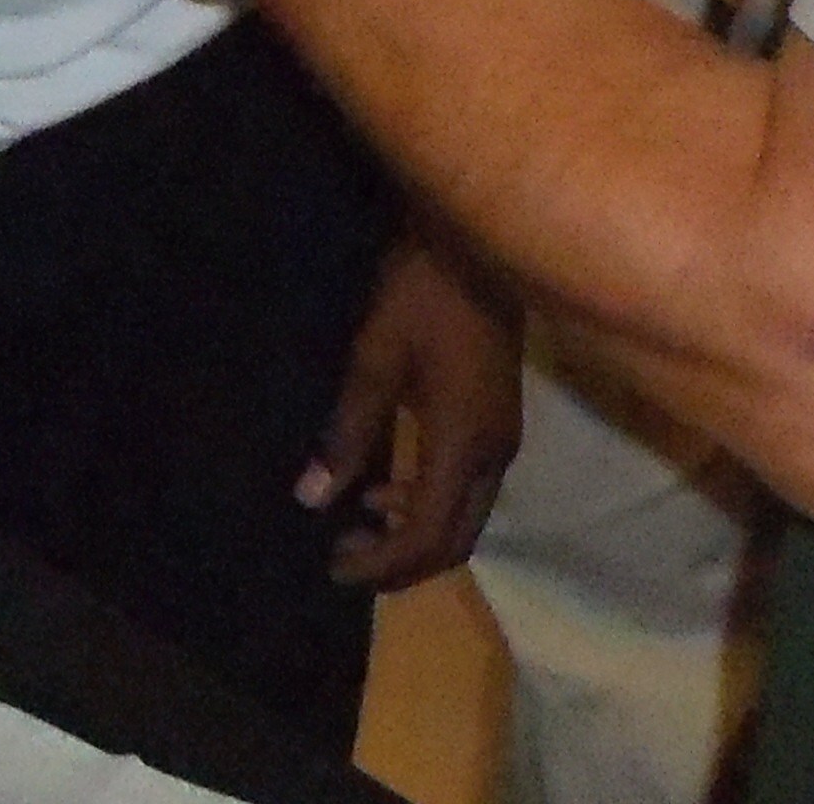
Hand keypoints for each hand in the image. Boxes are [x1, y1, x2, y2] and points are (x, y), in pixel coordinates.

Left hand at [303, 232, 524, 588]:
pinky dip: (427, 502)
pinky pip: (467, 489)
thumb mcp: (375, 360)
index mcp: (463, 446)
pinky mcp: (498, 422)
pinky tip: (387, 483)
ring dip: (413, 532)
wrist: (475, 245)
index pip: (426, 536)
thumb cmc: (421, 296)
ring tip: (356, 521)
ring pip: (464, 518)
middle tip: (343, 557)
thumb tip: (311, 499)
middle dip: (400, 562)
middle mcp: (493, 455)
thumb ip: (348, 433)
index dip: (382, 564)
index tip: (334, 567)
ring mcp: (501, 439)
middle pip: (455, 541)